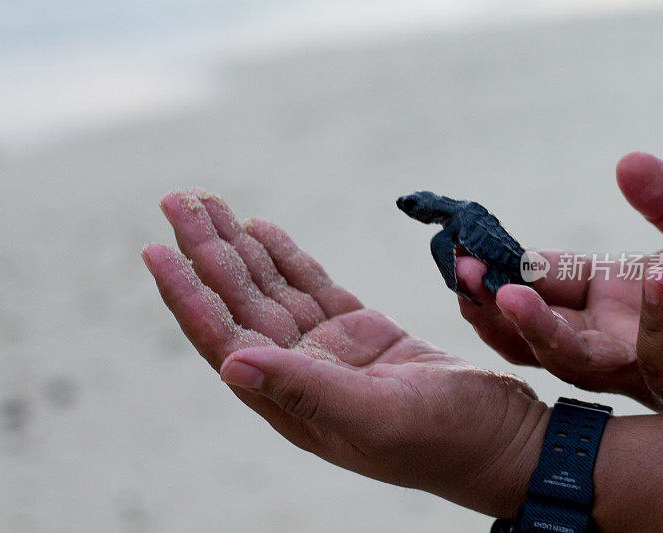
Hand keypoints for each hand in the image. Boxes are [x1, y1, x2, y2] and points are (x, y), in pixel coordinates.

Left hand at [142, 189, 547, 516]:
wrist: (507, 439)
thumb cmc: (450, 441)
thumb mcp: (377, 417)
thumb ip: (304, 391)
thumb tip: (228, 366)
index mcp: (294, 402)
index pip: (224, 339)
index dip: (187, 294)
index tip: (155, 247)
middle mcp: (302, 374)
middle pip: (240, 303)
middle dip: (207, 251)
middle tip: (177, 199)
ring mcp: (331, 351)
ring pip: (271, 288)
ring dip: (238, 246)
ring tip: (206, 203)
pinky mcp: (361, 332)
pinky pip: (312, 285)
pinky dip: (286, 256)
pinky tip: (260, 229)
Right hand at [458, 152, 662, 411]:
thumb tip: (627, 161)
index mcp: (604, 299)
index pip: (539, 283)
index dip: (499, 266)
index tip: (461, 246)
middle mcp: (613, 337)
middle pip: (539, 332)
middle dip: (494, 307)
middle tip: (462, 275)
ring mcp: (648, 365)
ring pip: (579, 362)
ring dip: (541, 331)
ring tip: (512, 294)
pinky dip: (656, 325)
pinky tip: (654, 281)